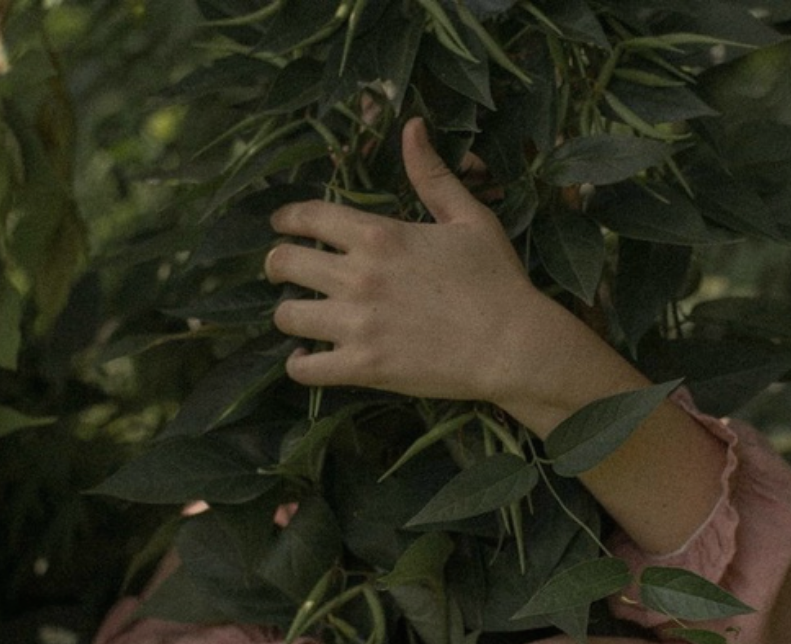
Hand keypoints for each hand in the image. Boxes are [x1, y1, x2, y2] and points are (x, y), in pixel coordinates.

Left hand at [265, 117, 608, 406]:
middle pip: (284, 263)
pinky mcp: (363, 366)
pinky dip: (299, 365)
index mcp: (379, 235)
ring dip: (289, 313)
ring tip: (299, 315)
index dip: (287, 218)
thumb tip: (411, 126)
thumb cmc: (497, 279)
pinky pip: (305, 369)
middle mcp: (358, 276)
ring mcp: (357, 324)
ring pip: (287, 316)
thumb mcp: (469, 217)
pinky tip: (306, 358)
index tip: (281, 224)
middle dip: (276, 264)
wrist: (514, 344)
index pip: (309, 216)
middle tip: (281, 270)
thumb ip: (432, 175)